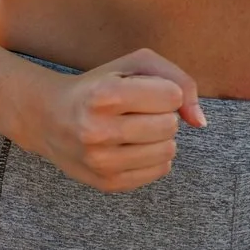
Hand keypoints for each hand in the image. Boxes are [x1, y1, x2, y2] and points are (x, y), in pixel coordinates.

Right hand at [25, 49, 207, 193]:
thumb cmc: (98, 86)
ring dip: (160, 137)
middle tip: (138, 112)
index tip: (143, 91)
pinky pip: (159, 171)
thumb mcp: (133, 65)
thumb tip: (199, 121)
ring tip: (136, 129)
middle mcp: (97, 131)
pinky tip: (133, 146)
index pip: (171, 96)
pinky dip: (154, 156)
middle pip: (170, 125)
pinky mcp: (107, 183)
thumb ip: (177, 80)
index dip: (163, 90)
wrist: (50, 118)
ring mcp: (101, 162)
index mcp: (103, 95)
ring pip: (168, 151)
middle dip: (162, 114)